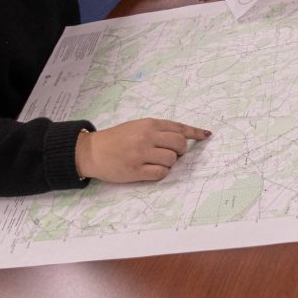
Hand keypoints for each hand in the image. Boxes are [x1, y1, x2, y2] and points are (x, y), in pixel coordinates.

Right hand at [75, 118, 210, 182]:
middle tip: (170, 154)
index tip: (206, 136)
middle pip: (179, 145)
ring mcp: (141, 154)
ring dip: (168, 163)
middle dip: (179, 151)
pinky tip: (151, 170)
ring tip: (155, 162)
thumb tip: (181, 137)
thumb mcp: (136, 126)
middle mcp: (147, 137)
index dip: (194, 133)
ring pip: (171, 160)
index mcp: (148, 124)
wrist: (91, 151)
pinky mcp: (136, 170)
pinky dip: (160, 173)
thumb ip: (157, 130)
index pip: (178, 127)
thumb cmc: (115, 138)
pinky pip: (161, 173)